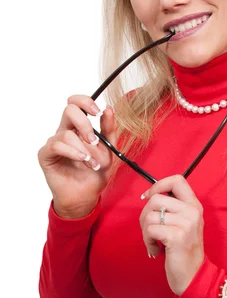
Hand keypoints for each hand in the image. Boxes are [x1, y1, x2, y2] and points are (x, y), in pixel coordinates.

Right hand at [37, 95, 118, 218]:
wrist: (86, 196)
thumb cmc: (95, 173)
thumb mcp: (109, 150)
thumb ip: (109, 130)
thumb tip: (109, 108)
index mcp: (79, 127)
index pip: (76, 103)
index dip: (85, 101)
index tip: (97, 112)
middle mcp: (65, 132)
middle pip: (69, 110)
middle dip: (85, 124)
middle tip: (94, 141)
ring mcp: (55, 143)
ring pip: (66, 133)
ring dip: (83, 149)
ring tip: (93, 163)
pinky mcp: (46, 155)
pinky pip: (56, 145)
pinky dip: (73, 153)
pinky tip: (83, 161)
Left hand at [139, 175, 204, 295]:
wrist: (194, 276)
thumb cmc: (184, 251)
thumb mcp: (185, 224)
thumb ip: (173, 209)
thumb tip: (149, 196)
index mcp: (194, 205)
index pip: (177, 180)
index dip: (158, 185)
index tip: (148, 197)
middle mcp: (193, 211)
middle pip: (156, 199)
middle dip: (145, 215)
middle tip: (150, 231)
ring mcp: (186, 223)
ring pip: (150, 215)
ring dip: (145, 232)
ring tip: (153, 243)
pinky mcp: (177, 236)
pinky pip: (150, 230)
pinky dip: (147, 241)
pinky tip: (155, 250)